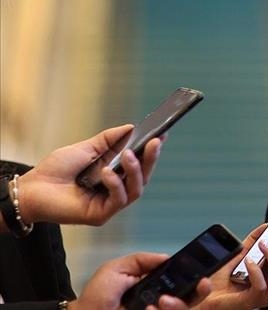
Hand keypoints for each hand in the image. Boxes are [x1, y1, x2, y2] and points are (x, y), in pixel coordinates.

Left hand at [15, 125, 160, 225]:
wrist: (31, 189)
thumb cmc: (55, 170)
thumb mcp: (86, 148)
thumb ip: (109, 139)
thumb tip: (131, 127)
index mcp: (114, 173)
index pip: (139, 164)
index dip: (151, 151)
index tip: (161, 135)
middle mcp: (115, 189)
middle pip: (143, 177)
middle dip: (151, 159)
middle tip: (155, 142)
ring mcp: (109, 204)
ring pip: (136, 190)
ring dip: (135, 170)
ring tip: (129, 154)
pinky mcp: (101, 215)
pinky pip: (118, 200)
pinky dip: (115, 184)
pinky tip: (106, 172)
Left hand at [68, 252, 210, 309]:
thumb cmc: (96, 297)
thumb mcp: (116, 269)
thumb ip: (141, 260)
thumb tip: (167, 257)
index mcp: (153, 285)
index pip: (181, 280)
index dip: (194, 276)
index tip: (201, 272)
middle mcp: (159, 301)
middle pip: (191, 298)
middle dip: (199, 291)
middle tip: (200, 284)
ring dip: (178, 304)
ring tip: (162, 302)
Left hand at [196, 218, 267, 309]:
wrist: (204, 298)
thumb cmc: (222, 279)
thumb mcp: (240, 254)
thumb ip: (253, 241)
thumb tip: (267, 225)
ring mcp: (265, 294)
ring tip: (264, 244)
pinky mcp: (252, 301)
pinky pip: (261, 287)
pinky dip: (257, 271)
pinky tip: (249, 261)